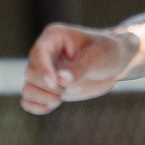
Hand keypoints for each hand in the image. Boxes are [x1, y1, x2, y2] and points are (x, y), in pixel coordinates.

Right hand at [21, 23, 138, 114]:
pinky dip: (36, 106)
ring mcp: (45, 71)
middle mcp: (45, 53)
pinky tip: (52, 107)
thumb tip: (60, 80)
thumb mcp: (98, 57)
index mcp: (54, 37)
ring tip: (60, 98)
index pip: (38, 53)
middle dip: (49, 86)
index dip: (44, 70)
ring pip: (28, 88)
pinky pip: (29, 99)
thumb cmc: (108, 52)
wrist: (116, 61)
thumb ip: (79, 68)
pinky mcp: (48, 87)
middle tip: (69, 88)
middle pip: (31, 73)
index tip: (57, 85)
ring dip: (42, 97)